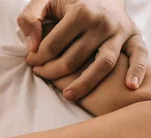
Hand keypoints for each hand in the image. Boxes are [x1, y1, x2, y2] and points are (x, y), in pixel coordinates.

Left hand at [18, 0, 147, 100]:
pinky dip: (137, 70)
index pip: (52, 46)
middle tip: (40, 73)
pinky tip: (130, 86)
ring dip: (84, 84)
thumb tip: (32, 46)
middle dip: (52, 71)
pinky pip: (140, 54)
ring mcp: (120, 31)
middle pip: (74, 59)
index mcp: (81, 12)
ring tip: (68, 96)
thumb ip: (30, 18)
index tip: (31, 60)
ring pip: (103, 64)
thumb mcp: (45, 1)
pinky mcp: (134, 36)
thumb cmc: (68, 1)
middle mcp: (103, 22)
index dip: (36, 57)